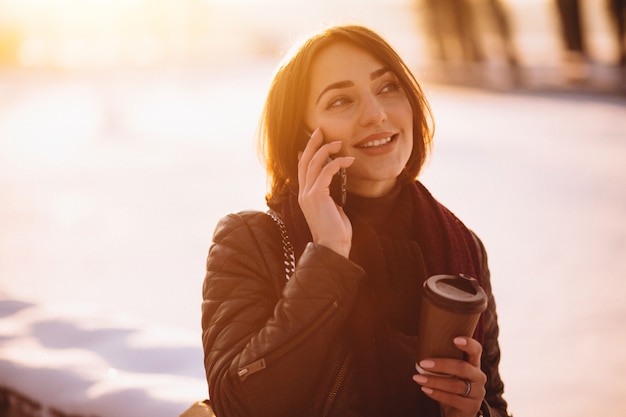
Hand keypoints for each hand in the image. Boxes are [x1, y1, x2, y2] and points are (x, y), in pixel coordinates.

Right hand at [297, 128, 354, 257]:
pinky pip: (326, 171)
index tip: (315, 140)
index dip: (307, 152)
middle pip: (304, 161)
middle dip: (312, 144)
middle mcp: (303, 193)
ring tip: (339, 142)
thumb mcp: (332, 209)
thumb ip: (329, 197)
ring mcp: (308, 194)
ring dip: (327, 149)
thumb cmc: (336, 231)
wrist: (333, 246)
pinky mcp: (317, 195)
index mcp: (305, 196)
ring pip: (314, 163)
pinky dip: (338, 162)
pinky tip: (349, 160)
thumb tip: (333, 188)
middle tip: (321, 131)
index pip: (302, 168)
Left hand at [412, 337, 485, 416]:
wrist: (456, 411)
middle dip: (442, 365)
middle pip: (463, 368)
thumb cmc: (449, 385)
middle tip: (423, 363)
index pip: (476, 350)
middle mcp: (478, 376)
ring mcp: (477, 392)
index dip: (469, 344)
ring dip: (435, 381)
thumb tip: (421, 346)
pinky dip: (437, 394)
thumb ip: (442, 359)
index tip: (455, 339)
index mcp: (473, 363)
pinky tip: (425, 389)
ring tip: (418, 378)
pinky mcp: (472, 407)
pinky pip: (454, 399)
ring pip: (456, 385)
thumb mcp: (448, 371)